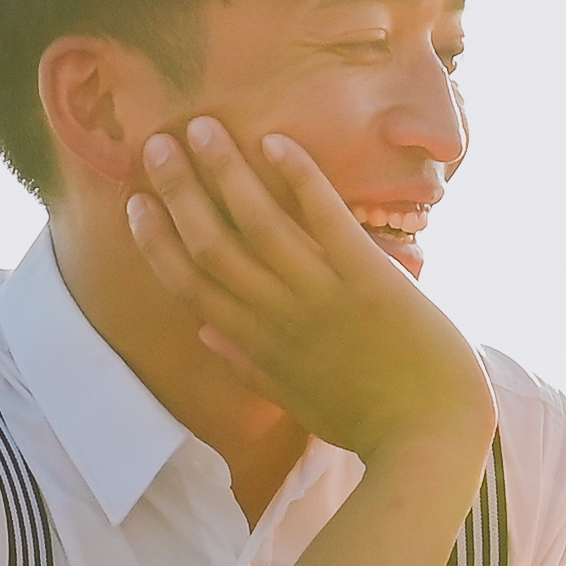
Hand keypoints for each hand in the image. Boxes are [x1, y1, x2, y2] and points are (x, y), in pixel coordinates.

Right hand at [124, 118, 492, 465]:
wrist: (430, 438)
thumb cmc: (367, 421)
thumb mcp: (296, 401)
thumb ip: (248, 366)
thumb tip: (204, 334)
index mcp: (257, 344)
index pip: (189, 286)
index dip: (156, 242)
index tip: (135, 204)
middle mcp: (278, 315)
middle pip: (211, 245)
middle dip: (179, 192)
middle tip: (157, 145)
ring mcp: (321, 294)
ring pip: (257, 223)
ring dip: (225, 172)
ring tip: (202, 127)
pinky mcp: (367, 278)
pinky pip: (325, 219)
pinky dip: (300, 178)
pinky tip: (275, 142)